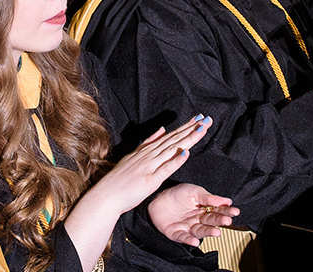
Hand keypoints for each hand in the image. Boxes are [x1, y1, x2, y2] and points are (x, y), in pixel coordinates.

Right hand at [82, 115, 212, 215]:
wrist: (105, 196)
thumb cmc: (119, 180)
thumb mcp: (133, 156)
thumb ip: (148, 143)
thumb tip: (162, 129)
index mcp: (146, 151)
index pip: (170, 136)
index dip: (186, 126)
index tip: (199, 118)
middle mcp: (149, 155)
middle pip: (174, 139)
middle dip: (192, 129)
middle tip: (207, 119)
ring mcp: (149, 166)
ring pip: (172, 149)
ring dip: (188, 139)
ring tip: (202, 129)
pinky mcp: (150, 180)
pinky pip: (165, 169)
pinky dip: (176, 160)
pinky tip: (186, 152)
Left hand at [146, 183, 237, 246]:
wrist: (156, 198)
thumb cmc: (176, 194)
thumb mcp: (193, 191)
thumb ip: (208, 197)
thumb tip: (226, 200)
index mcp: (204, 210)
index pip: (218, 211)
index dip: (227, 212)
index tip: (235, 211)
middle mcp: (197, 220)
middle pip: (211, 222)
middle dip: (219, 221)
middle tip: (227, 221)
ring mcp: (188, 227)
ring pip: (200, 231)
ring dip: (208, 232)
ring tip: (216, 232)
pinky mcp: (176, 233)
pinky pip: (183, 237)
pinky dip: (189, 240)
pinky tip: (194, 240)